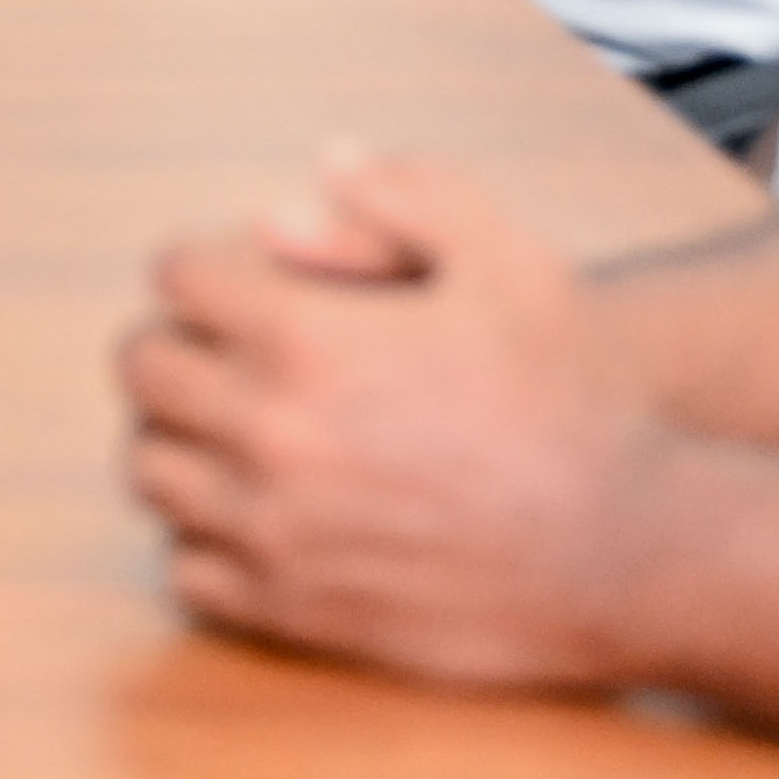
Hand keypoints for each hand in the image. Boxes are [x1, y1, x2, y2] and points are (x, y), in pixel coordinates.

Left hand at [118, 149, 674, 692]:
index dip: (201, 268)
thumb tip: (314, 168)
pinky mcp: (297, 609)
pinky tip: (253, 514)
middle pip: (143, 371)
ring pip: (152, 470)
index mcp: (309, 340)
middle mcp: (274, 435)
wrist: (634, 551)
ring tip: (228, 429)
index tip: (233, 281)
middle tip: (219, 350)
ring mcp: (278, 531)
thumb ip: (407, 195)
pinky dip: (203, 538)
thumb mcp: (511, 260)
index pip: (175, 279)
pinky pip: (188, 570)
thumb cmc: (575, 397)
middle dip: (175, 344)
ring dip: (179, 439)